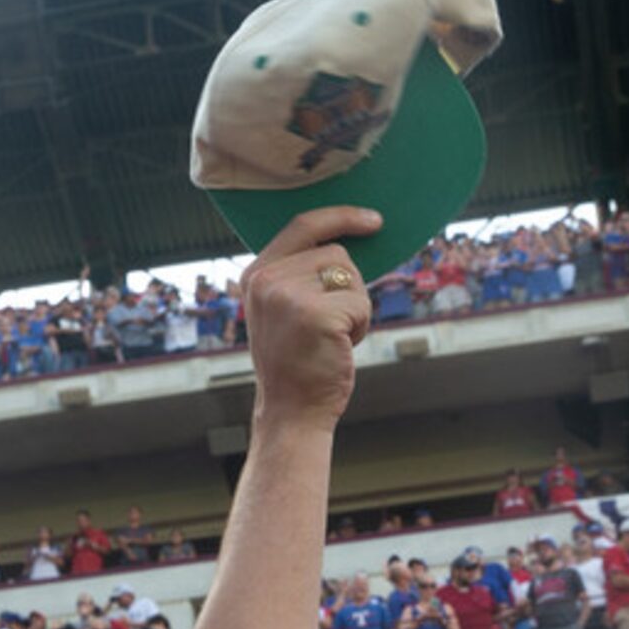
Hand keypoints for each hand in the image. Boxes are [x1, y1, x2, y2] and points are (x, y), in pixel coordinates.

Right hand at [241, 207, 378, 428]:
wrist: (291, 412)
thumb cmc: (298, 363)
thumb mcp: (284, 309)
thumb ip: (300, 274)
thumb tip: (350, 239)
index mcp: (256, 274)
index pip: (303, 225)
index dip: (341, 217)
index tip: (372, 220)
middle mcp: (266, 280)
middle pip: (335, 253)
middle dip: (348, 289)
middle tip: (329, 327)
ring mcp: (288, 296)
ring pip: (352, 276)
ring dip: (355, 308)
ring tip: (331, 338)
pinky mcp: (315, 315)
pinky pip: (361, 303)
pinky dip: (360, 327)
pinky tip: (338, 348)